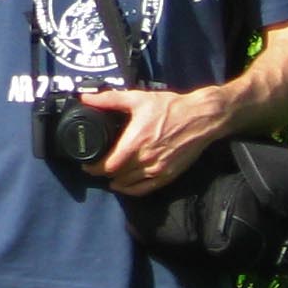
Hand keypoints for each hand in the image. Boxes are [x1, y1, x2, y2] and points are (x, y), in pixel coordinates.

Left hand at [87, 86, 227, 195]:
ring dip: (116, 181)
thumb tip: (86, 97)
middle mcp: (145, 159)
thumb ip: (109, 100)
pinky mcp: (168, 175)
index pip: (109, 165)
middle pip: (117, 175)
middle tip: (95, 167)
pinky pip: (146, 189)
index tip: (86, 164)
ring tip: (107, 175)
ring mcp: (158, 169)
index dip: (94, 168)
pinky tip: (124, 185)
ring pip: (129, 184)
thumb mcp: (138, 99)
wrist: (201, 118)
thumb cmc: (170, 107)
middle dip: (103, 173)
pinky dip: (132, 190)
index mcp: (136, 142)